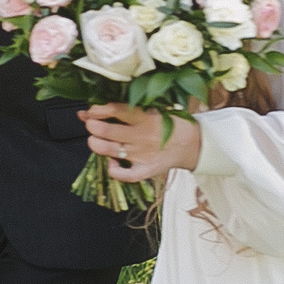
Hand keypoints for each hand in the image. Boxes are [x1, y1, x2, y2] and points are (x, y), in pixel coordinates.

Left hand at [82, 103, 200, 182]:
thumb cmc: (170, 124)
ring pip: (110, 150)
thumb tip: (96, 109)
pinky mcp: (145, 170)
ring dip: (96, 144)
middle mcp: (143, 136)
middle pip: (108, 131)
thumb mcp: (154, 109)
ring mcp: (143, 155)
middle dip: (93, 126)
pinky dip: (113, 170)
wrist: (192, 144)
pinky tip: (112, 163)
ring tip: (94, 140)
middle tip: (91, 125)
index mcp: (147, 117)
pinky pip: (125, 174)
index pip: (117, 110)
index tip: (91, 111)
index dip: (98, 110)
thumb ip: (128, 109)